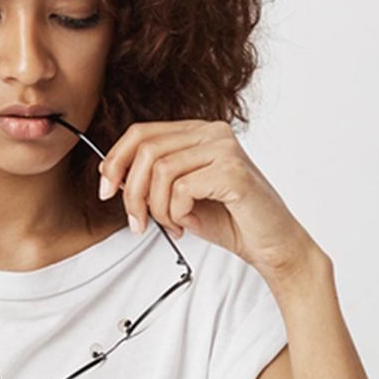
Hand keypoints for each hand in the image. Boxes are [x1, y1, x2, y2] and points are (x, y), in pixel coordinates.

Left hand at [98, 118, 318, 280]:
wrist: (273, 245)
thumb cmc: (231, 220)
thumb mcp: (180, 196)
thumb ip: (153, 180)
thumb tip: (113, 176)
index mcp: (199, 132)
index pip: (141, 132)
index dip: (115, 160)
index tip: (106, 189)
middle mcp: (213, 132)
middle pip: (146, 150)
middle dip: (131, 192)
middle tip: (137, 222)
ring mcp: (225, 149)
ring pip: (160, 170)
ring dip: (156, 207)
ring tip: (172, 225)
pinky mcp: (233, 172)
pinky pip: (181, 189)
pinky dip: (176, 213)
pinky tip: (188, 224)